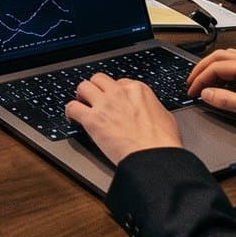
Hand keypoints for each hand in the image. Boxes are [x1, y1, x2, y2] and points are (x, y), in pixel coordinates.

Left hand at [63, 73, 183, 162]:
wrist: (154, 157)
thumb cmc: (163, 142)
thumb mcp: (165, 116)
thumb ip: (151, 108)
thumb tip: (148, 112)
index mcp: (138, 90)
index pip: (119, 82)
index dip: (114, 92)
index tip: (112, 99)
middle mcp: (120, 92)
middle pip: (98, 79)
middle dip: (95, 88)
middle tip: (93, 99)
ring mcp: (105, 104)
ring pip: (83, 86)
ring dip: (81, 96)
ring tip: (82, 105)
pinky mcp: (93, 120)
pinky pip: (72, 107)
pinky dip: (70, 112)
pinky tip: (73, 118)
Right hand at [188, 49, 235, 142]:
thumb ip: (227, 101)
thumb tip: (206, 94)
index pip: (216, 66)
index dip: (200, 78)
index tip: (191, 91)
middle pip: (220, 56)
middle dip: (202, 68)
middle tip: (191, 83)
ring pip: (230, 56)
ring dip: (214, 66)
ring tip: (204, 81)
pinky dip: (226, 69)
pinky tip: (225, 82)